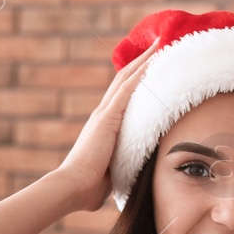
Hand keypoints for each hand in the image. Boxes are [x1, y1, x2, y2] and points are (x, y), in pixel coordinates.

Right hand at [55, 36, 163, 211]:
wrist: (72, 187)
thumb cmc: (88, 189)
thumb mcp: (110, 175)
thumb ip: (119, 170)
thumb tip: (130, 181)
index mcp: (102, 127)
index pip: (122, 97)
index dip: (135, 80)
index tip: (149, 67)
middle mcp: (102, 115)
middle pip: (125, 80)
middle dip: (142, 62)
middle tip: (158, 45)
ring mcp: (104, 115)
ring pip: (127, 79)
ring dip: (144, 61)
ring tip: (160, 44)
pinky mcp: (108, 119)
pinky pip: (127, 89)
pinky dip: (141, 73)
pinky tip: (154, 60)